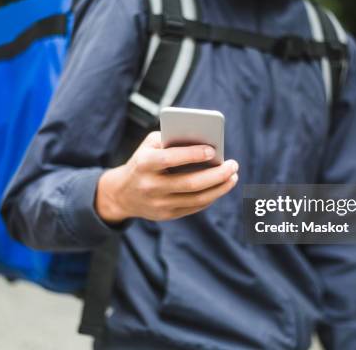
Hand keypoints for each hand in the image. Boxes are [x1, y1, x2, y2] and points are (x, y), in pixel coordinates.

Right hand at [95, 131, 238, 223]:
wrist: (122, 193)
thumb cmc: (143, 161)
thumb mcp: (149, 145)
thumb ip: (171, 138)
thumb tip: (203, 140)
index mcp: (144, 164)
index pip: (170, 159)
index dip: (192, 155)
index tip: (213, 150)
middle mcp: (150, 186)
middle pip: (190, 183)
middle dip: (216, 175)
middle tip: (233, 165)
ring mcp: (158, 204)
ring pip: (196, 199)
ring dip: (219, 188)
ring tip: (233, 176)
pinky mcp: (166, 215)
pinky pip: (194, 207)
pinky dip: (211, 196)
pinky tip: (221, 186)